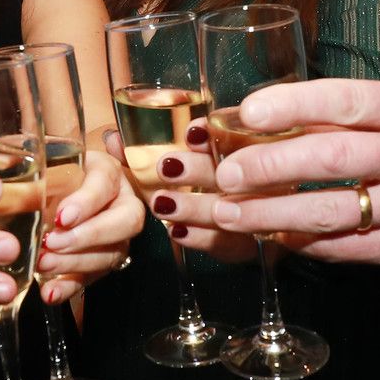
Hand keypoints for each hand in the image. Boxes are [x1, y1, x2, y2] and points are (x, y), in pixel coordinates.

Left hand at [37, 147, 145, 303]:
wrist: (56, 187)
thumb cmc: (50, 168)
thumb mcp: (42, 156)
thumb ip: (29, 159)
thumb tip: (2, 165)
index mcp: (106, 171)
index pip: (105, 184)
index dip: (86, 202)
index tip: (61, 216)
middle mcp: (120, 202)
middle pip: (125, 221)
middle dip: (88, 236)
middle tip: (53, 243)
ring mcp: (116, 235)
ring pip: (111, 253)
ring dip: (76, 263)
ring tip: (44, 265)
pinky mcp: (103, 260)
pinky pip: (93, 278)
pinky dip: (70, 287)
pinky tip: (50, 292)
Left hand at [142, 126, 257, 264]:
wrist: (252, 229)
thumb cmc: (203, 188)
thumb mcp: (174, 166)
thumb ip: (144, 153)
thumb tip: (111, 140)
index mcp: (253, 146)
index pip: (240, 135)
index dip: (216, 133)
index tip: (192, 131)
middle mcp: (267, 177)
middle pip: (240, 172)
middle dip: (200, 169)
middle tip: (167, 168)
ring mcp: (268, 213)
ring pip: (235, 211)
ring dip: (196, 206)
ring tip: (162, 203)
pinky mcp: (261, 248)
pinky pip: (234, 245)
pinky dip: (202, 238)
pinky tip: (177, 232)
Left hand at [208, 79, 379, 266]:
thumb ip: (342, 115)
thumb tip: (257, 118)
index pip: (348, 100)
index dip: (294, 104)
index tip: (248, 112)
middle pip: (333, 158)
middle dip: (271, 165)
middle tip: (227, 173)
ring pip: (330, 211)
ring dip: (270, 213)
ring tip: (229, 211)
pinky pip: (340, 246)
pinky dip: (298, 241)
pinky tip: (267, 234)